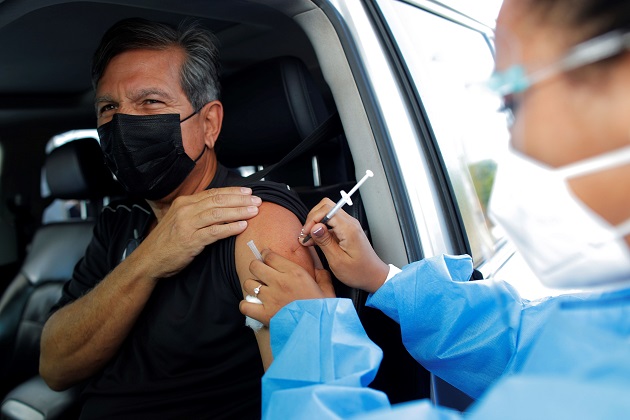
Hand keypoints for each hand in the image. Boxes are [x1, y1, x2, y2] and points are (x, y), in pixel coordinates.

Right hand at [136, 187, 261, 278]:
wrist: (149, 260)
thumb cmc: (168, 242)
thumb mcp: (181, 220)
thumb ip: (197, 212)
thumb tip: (221, 207)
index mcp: (184, 202)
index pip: (213, 193)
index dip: (233, 191)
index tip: (248, 191)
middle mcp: (186, 210)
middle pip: (218, 200)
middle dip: (240, 199)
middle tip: (257, 200)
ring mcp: (187, 224)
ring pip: (218, 213)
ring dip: (239, 211)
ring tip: (254, 211)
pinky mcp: (190, 240)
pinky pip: (215, 231)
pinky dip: (230, 227)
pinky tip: (242, 226)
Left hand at [239, 249, 334, 325]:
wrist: (318, 330)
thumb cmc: (323, 310)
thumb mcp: (327, 290)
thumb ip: (322, 276)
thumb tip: (318, 270)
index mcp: (294, 273)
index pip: (269, 256)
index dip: (266, 255)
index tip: (267, 258)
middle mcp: (279, 282)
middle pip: (254, 266)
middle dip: (256, 267)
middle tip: (261, 273)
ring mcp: (270, 298)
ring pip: (248, 284)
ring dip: (252, 286)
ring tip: (259, 291)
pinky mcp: (264, 314)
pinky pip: (244, 305)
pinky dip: (247, 305)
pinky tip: (254, 306)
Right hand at [300, 198, 388, 292]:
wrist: (373, 276)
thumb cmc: (359, 272)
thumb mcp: (337, 260)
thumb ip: (325, 242)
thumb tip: (314, 227)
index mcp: (348, 229)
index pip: (326, 210)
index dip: (312, 220)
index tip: (306, 234)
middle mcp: (350, 223)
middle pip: (326, 206)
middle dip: (313, 218)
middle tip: (306, 234)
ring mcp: (350, 225)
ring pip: (328, 212)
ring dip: (316, 223)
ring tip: (309, 239)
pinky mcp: (347, 230)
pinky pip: (332, 222)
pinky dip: (321, 228)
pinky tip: (316, 240)